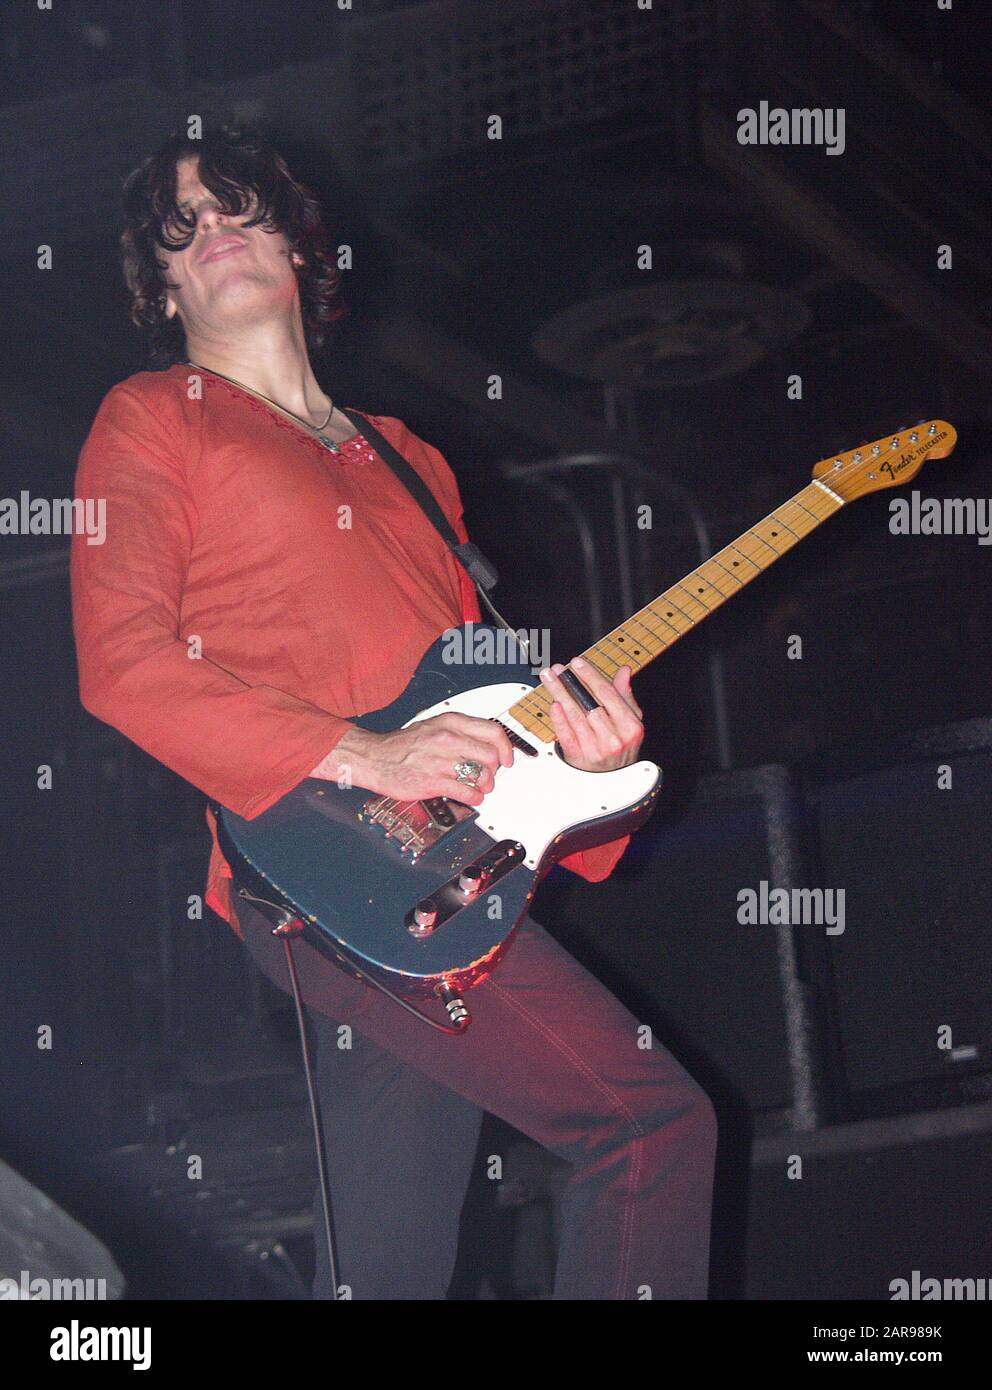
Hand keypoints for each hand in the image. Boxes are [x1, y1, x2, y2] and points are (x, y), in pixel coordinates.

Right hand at [313, 713, 513, 804]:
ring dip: (485, 786)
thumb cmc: (404, 745)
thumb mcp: (434, 726)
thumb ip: (461, 732)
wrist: (374, 757)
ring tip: (478, 787)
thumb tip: (487, 743)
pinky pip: (468, 793)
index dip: (506, 747)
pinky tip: (470, 797)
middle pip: (491, 756)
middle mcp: (448, 739)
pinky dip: (475, 799)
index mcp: (450, 723)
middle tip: (488, 776)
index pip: (493, 731)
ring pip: (482, 776)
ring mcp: (441, 761)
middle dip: (494, 770)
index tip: (507, 758)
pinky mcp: (433, 782)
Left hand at [540, 656, 643, 771]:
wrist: (611, 778)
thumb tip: (624, 672)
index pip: (607, 694)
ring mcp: (596, 749)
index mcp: (630, 726)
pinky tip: (554, 704)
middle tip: (558, 669)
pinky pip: (566, 735)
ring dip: (560, 694)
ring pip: (575, 716)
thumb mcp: (630, 721)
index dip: (590, 676)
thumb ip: (625, 695)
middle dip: (571, 683)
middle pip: (589, 703)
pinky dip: (559, 719)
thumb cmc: (620, 746)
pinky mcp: (579, 757)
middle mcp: (614, 738)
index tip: (577, 663)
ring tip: (550, 679)